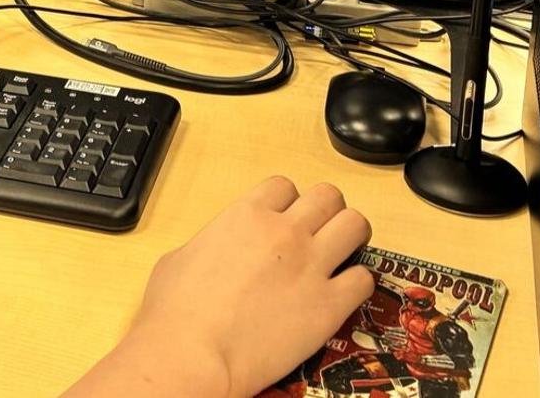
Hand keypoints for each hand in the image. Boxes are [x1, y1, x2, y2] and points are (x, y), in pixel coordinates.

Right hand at [63, 178, 373, 397]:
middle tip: (320, 231)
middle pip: (328, 196)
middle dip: (326, 211)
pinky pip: (364, 278)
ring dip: (351, 236)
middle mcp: (286, 232)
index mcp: (247, 215)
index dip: (285, 202)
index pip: (284, 185)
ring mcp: (311, 266)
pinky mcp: (329, 305)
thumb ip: (211, 242)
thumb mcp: (181, 257)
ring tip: (343, 253)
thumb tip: (216, 249)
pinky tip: (342, 294)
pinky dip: (357, 283)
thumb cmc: (176, 312)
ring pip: (355, 224)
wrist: (193, 354)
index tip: (284, 218)